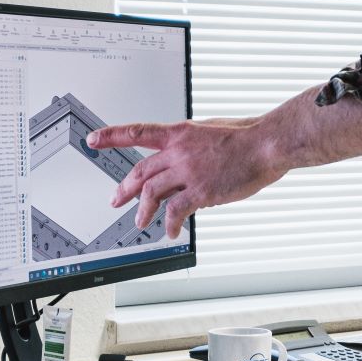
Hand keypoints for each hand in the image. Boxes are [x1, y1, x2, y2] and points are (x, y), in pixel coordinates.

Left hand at [86, 116, 282, 239]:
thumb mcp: (210, 130)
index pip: (137, 132)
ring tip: (141, 221)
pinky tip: (171, 230)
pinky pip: (176, 211)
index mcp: (179, 133)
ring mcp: (188, 172)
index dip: (112, 136)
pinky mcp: (201, 191)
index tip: (94, 140)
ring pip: (151, 193)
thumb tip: (182, 155)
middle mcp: (178, 152)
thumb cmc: (247, 136)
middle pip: (140, 171)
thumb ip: (190, 143)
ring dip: (142, 210)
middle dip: (124, 188)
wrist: (267, 143)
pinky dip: (170, 223)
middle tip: (116, 199)